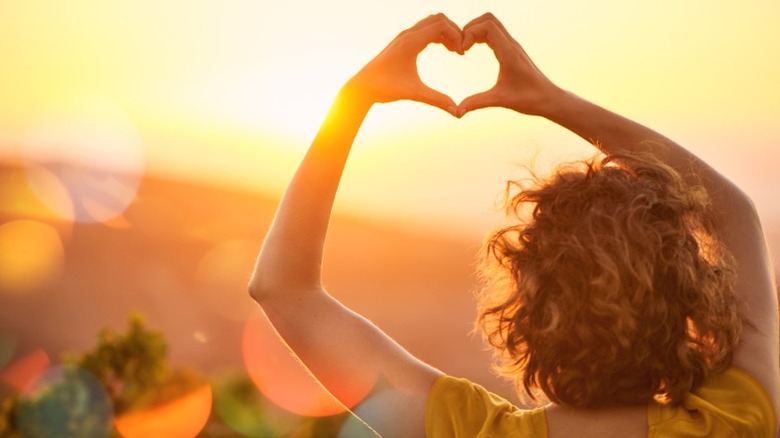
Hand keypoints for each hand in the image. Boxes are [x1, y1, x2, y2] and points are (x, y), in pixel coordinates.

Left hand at [345, 14, 462, 115]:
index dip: (456, 36)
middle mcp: (407, 34)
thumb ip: (437, 100)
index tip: (462, 53)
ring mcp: (404, 36)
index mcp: (411, 42)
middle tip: (461, 50)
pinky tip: (443, 49)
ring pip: (431, 22)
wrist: (362, 86)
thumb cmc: (385, 88)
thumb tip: (456, 111)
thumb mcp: (414, 93)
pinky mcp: (402, 41)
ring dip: (446, 32)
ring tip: (454, 51)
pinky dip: (437, 35)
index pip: (441, 25)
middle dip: (454, 31)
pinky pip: (424, 29)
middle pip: (438, 19)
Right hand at [457, 13, 560, 117]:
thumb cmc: (529, 99)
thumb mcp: (500, 100)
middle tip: (461, 46)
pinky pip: (495, 33)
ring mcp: (513, 46)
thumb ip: (477, 103)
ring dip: (476, 30)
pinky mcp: (513, 50)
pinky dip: (482, 35)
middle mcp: (511, 45)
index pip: (487, 27)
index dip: (470, 33)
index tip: (462, 51)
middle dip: (470, 27)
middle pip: (488, 19)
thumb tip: (457, 112)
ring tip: (465, 47)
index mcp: (508, 53)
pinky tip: (473, 49)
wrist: (549, 99)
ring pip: (492, 24)